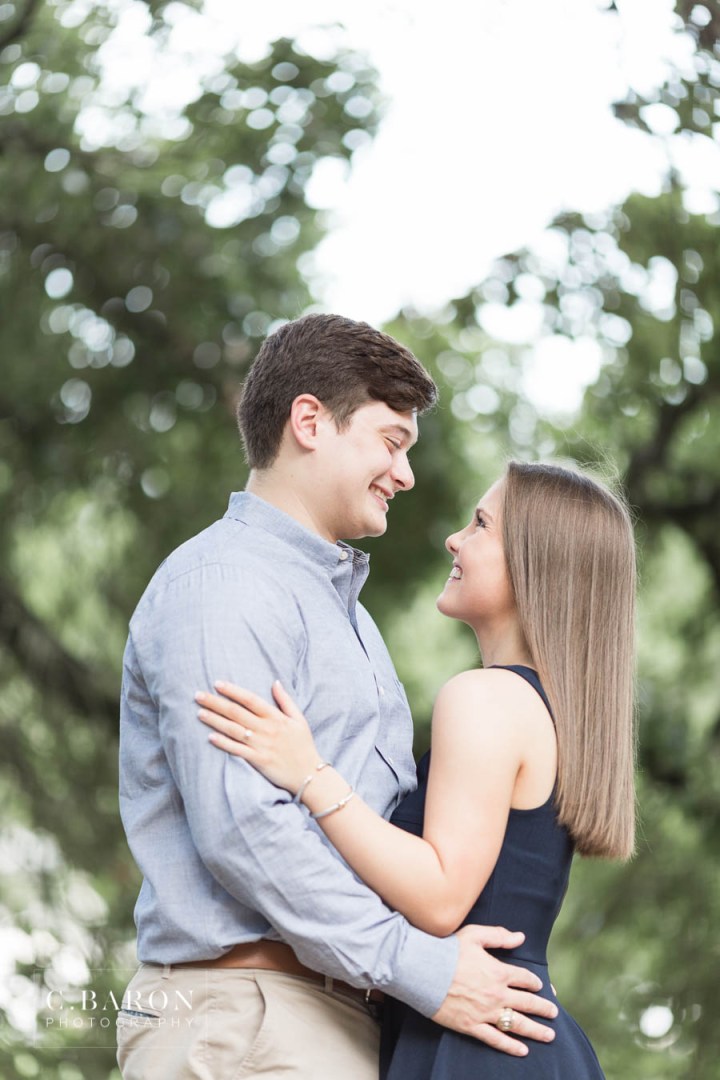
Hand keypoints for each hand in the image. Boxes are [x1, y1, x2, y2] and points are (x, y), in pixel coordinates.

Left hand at [196, 681, 320, 793]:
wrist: (310, 774)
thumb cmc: (304, 745)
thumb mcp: (299, 719)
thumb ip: (285, 700)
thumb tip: (275, 682)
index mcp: (275, 717)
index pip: (250, 699)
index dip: (233, 691)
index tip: (217, 684)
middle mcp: (266, 729)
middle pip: (236, 712)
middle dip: (215, 703)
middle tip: (198, 695)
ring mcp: (261, 745)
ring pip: (233, 729)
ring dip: (215, 720)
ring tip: (199, 712)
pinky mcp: (258, 760)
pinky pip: (237, 750)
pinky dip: (224, 743)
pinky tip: (210, 737)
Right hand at [432, 925, 556, 1055]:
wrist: (423, 970)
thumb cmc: (447, 950)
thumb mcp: (474, 935)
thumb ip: (499, 936)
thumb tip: (520, 937)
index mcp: (498, 971)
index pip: (524, 978)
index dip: (535, 982)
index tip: (542, 986)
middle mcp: (496, 994)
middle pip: (527, 1003)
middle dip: (543, 1008)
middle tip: (554, 1013)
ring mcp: (485, 1012)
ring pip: (517, 1024)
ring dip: (536, 1031)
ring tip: (549, 1036)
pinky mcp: (472, 1025)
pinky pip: (495, 1039)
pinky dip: (510, 1046)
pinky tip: (522, 1050)